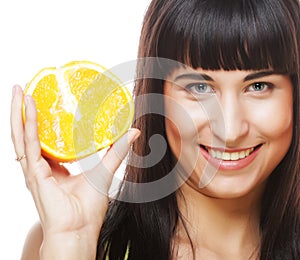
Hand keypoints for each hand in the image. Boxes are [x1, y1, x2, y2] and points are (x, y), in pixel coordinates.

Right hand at [10, 85, 139, 256]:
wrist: (79, 230)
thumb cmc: (88, 208)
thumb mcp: (104, 171)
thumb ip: (116, 150)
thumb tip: (132, 131)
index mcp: (54, 167)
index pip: (45, 139)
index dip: (43, 121)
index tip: (47, 103)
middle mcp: (40, 167)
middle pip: (28, 133)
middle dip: (25, 111)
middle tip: (25, 89)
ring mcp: (34, 170)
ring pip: (21, 136)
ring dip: (19, 113)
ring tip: (19, 91)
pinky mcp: (34, 173)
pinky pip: (29, 145)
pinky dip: (28, 126)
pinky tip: (29, 108)